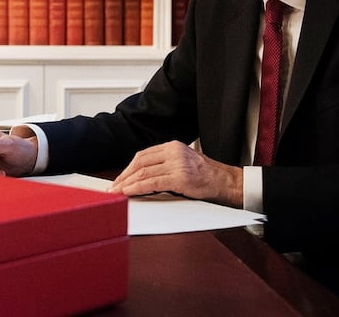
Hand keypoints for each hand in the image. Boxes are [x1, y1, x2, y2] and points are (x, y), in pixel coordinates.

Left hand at [109, 141, 243, 207]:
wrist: (225, 182)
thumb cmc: (204, 175)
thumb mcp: (182, 161)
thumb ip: (163, 164)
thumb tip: (140, 175)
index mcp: (172, 146)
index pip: (143, 155)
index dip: (128, 168)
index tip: (119, 178)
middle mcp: (173, 152)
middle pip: (140, 163)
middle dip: (124, 176)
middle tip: (114, 187)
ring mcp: (177, 164)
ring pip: (144, 173)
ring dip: (128, 183)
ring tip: (118, 192)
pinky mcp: (180, 178)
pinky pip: (153, 183)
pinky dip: (138, 188)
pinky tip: (129, 192)